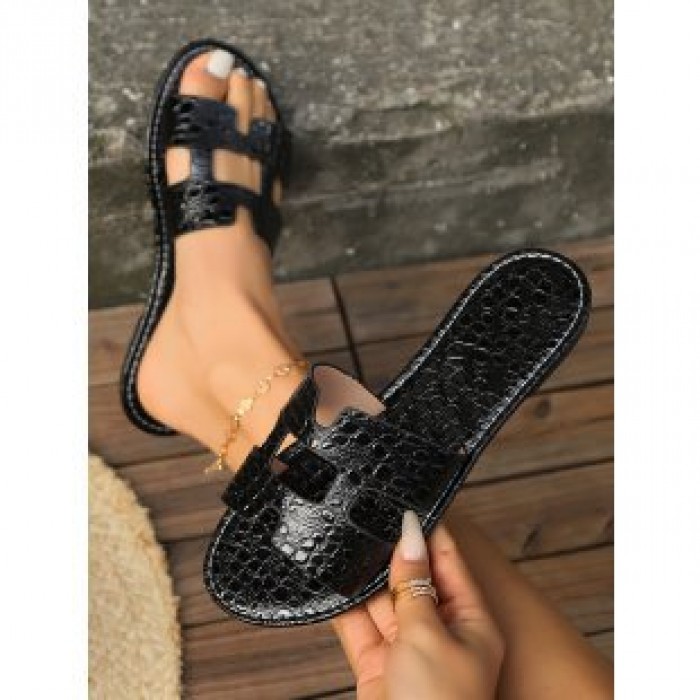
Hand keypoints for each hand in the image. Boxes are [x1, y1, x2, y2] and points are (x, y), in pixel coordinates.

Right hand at [333, 512, 503, 699]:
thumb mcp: (428, 634)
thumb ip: (413, 584)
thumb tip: (410, 536)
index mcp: (469, 620)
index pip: (449, 562)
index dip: (429, 532)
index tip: (409, 504)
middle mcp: (439, 632)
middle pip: (413, 578)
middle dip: (393, 554)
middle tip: (370, 519)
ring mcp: (407, 649)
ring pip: (384, 600)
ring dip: (367, 578)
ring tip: (349, 543)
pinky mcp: (378, 666)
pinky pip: (360, 626)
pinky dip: (346, 606)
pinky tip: (334, 582)